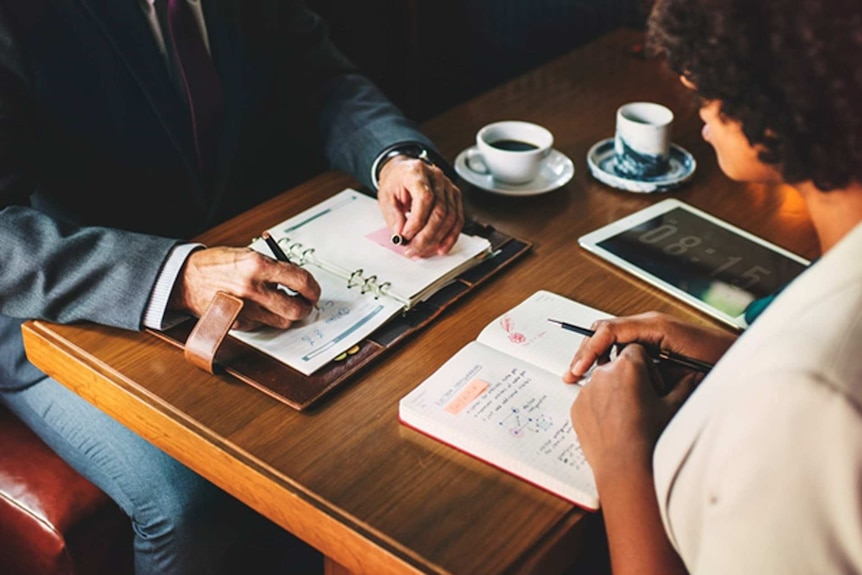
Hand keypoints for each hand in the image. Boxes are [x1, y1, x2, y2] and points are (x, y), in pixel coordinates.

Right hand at [168, 246, 320, 330]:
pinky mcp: (237, 323)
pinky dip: (266, 319)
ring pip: (282, 322)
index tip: (314, 290)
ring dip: (288, 315)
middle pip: (295, 309)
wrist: (185, 278)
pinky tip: (260, 308)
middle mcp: (252, 289)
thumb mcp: (248, 254)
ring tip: (283, 304)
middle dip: (305, 307)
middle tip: (306, 303)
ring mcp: (245, 309)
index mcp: (257, 265)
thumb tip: (298, 280)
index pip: (300, 280)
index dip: (313, 288)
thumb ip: (274, 267)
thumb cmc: (216, 264)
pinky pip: (263, 325)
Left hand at [376, 154, 463, 257]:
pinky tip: (441, 247)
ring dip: (437, 239)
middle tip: (413, 249)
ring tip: (423, 250)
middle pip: (440, 211)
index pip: (424, 198)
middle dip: (426, 236)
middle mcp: (436, 177)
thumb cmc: (395, 182)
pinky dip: (450, 236)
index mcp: (417, 172)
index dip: (416, 221)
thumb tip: (402, 236)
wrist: (403, 172)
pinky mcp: (454, 196)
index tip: (406, 236)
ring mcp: (448, 187)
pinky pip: (458, 219)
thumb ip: (393, 217)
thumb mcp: (386, 198)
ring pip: (450, 218)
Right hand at [565, 311, 735, 383]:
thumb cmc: (720, 360)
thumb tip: (620, 371)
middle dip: (585, 351)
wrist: (742, 360)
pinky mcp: (654, 343)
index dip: (589, 349)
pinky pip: (623, 347)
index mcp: (653, 325)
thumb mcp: (681, 368)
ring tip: (581, 376)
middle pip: (603, 331)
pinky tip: (604, 377)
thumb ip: (650, 366)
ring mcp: (651, 332)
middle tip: (572, 374)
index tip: (578, 369)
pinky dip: (609, 360)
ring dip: (595, 357)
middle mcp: (649, 324)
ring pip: (610, 339)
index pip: (608, 330)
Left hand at [571, 344, 701, 482]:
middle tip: (642, 401)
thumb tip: (695, 375)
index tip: (652, 384)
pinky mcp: (577, 408)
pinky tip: (614, 425)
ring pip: (602, 383)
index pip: (636, 350)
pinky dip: (600, 407)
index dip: (647, 366)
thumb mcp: (673, 408)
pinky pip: (590, 400)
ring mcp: (587, 391)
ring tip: (628, 416)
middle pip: (617, 365)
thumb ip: (684, 386)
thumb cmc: (650, 438)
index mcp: (628, 366)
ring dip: (613, 392)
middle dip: (629, 378)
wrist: (626, 468)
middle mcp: (603, 374)